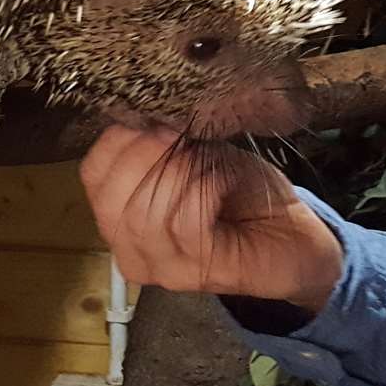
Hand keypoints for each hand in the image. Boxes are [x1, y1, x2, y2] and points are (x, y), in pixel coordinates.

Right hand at [79, 125, 344, 312]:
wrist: (293, 232)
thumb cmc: (241, 191)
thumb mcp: (196, 152)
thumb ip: (164, 138)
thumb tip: (147, 109)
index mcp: (120, 216)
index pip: (93, 175)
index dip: (120, 139)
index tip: (157, 119)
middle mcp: (130, 249)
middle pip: (112, 198)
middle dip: (148, 155)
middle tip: (183, 137)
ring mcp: (163, 269)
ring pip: (145, 215)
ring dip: (182, 173)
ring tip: (209, 161)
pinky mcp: (200, 275)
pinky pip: (185, 226)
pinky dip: (204, 190)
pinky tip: (223, 180)